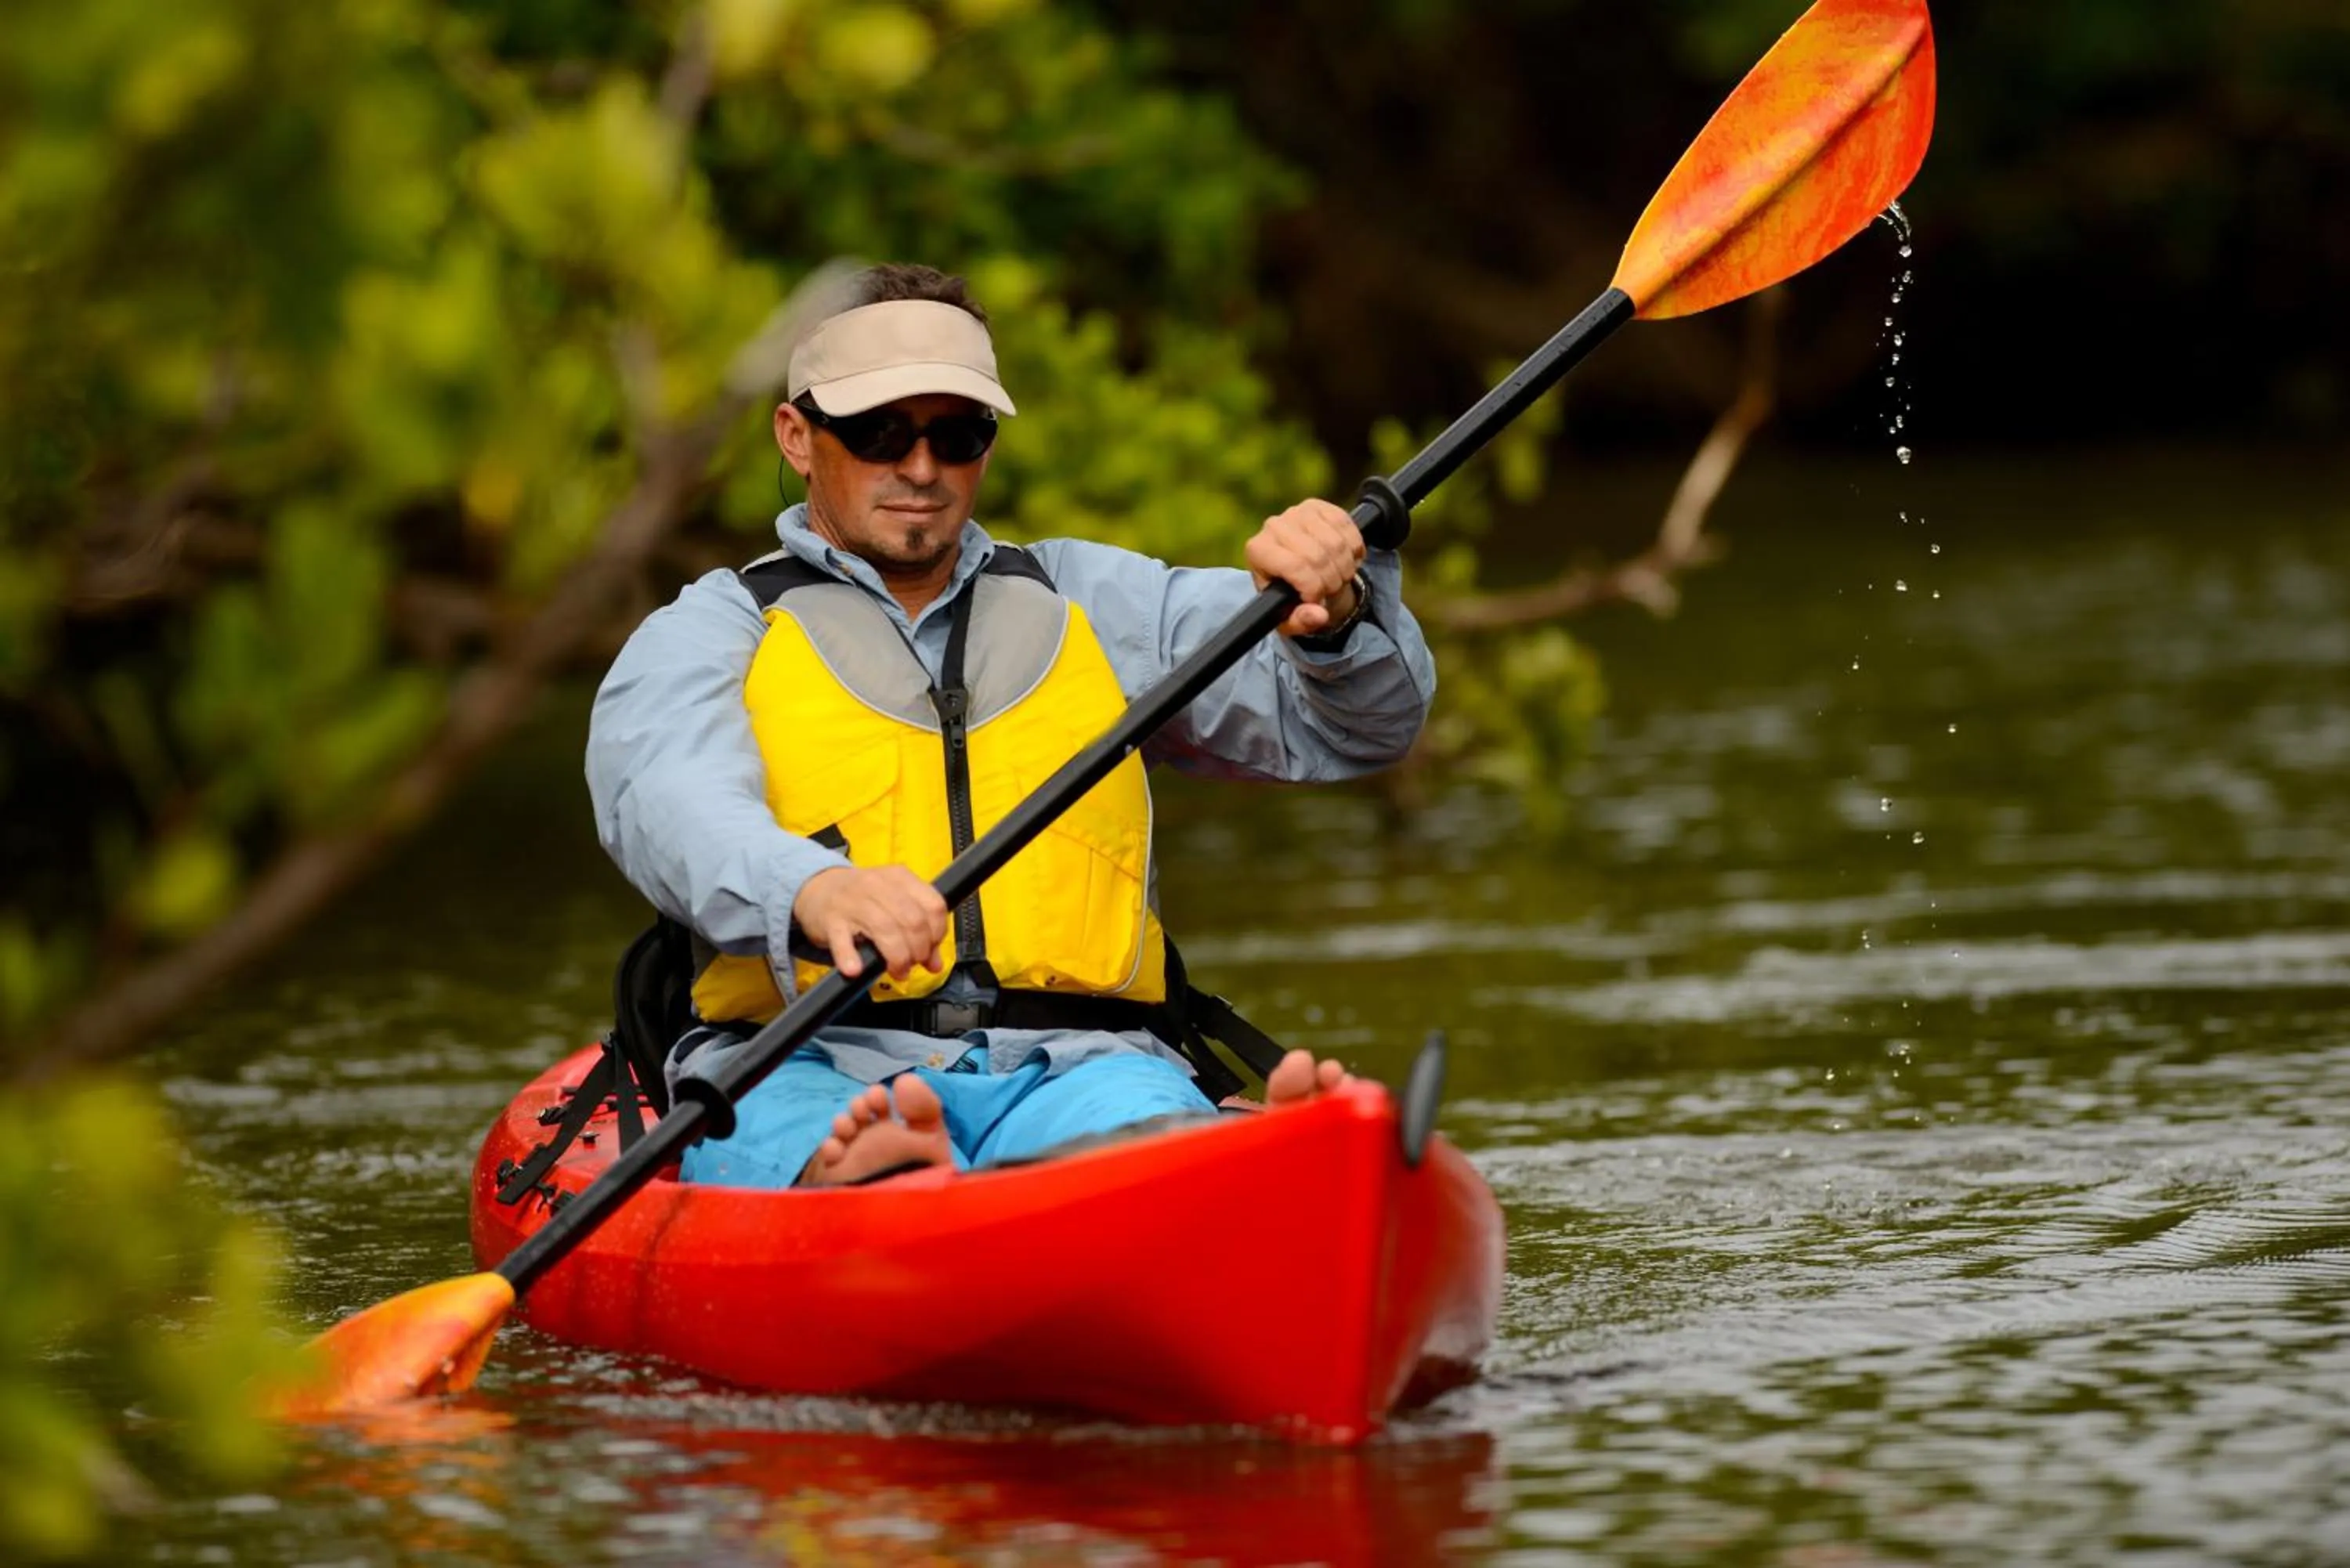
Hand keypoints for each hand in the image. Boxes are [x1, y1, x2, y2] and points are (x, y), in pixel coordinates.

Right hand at [791, 865, 947, 979]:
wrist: (816, 888)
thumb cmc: (861, 898)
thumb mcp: (893, 903)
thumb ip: (918, 930)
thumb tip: (935, 964)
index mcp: (900, 878)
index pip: (933, 905)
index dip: (937, 933)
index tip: (930, 949)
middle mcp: (878, 885)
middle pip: (913, 920)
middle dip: (919, 950)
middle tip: (913, 964)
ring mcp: (853, 902)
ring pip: (886, 929)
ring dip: (897, 957)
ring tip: (897, 971)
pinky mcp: (831, 921)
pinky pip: (843, 940)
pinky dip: (850, 956)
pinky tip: (856, 969)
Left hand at [1246, 499, 1366, 637]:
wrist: (1299, 572)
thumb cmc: (1290, 598)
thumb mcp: (1289, 618)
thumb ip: (1301, 621)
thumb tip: (1319, 615)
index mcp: (1258, 550)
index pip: (1294, 566)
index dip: (1313, 587)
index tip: (1317, 600)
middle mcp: (1273, 525)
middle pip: (1317, 555)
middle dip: (1331, 581)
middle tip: (1331, 591)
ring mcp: (1297, 512)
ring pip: (1335, 542)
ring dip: (1345, 566)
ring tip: (1338, 577)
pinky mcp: (1318, 506)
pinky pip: (1346, 525)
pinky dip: (1353, 547)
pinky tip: (1346, 558)